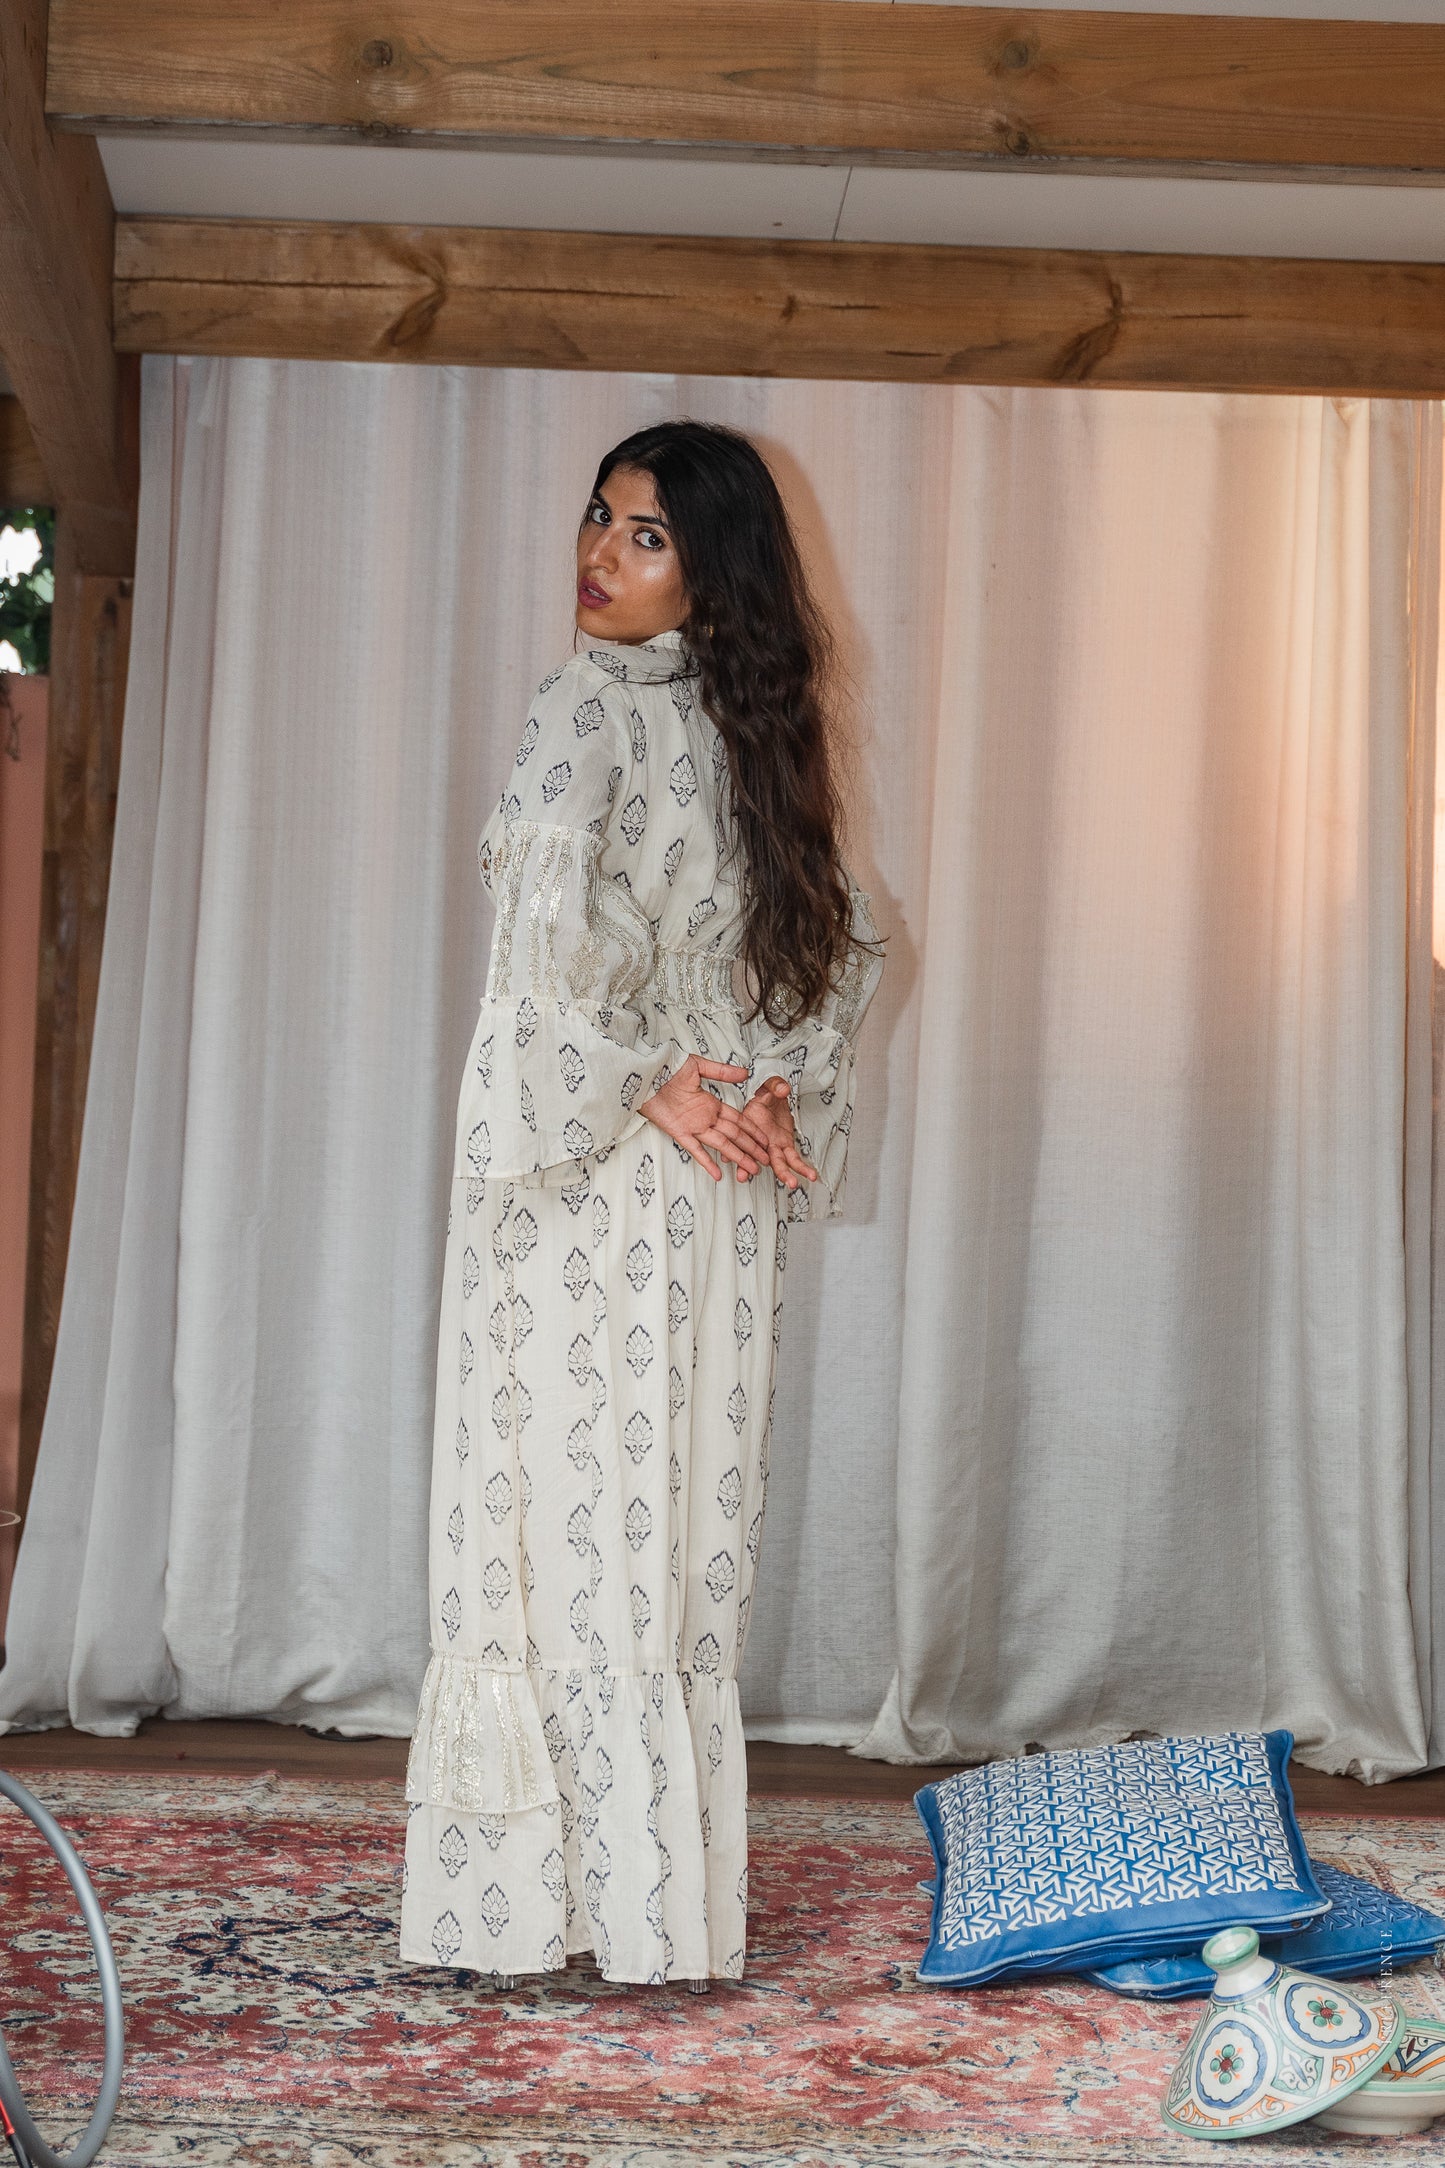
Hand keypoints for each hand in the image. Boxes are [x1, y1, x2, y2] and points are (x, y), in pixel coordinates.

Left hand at [639, 1055, 759, 1181]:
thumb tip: (745, 1073)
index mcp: (712, 1103)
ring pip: (721, 1145)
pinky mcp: (680, 1133)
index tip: (764, 1140)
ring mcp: (694, 1127)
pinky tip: (718, 1175)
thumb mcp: (698, 1066)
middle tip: (764, 1161)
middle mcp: (705, 1117)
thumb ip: (722, 1072)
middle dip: (751, 1148)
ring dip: (737, 1157)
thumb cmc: (668, 1069)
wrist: (646, 1076)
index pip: (738, 1120)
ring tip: (751, 1169)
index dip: (752, 1130)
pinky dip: (707, 1163)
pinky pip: (696, 1150)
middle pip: (734, 1135)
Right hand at [737, 1076, 818, 1194]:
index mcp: (750, 1124)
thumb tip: (783, 1089)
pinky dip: (802, 1168)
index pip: (739, 1138)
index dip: (731, 1147)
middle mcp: (759, 1140)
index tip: (725, 1158)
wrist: (777, 1099)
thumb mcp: (770, 1085)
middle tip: (746, 1176)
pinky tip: (811, 1176)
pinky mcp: (785, 1147)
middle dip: (748, 1167)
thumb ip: (776, 1086)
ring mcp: (772, 1146)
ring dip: (783, 1174)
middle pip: (753, 1155)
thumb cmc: (768, 1093)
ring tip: (792, 1183)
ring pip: (777, 1163)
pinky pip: (794, 1160)